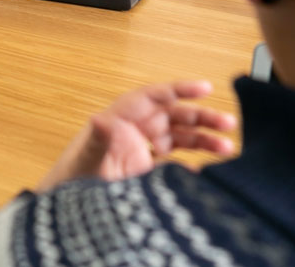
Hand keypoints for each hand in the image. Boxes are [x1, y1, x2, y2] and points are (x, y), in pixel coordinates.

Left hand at [36, 80, 236, 190]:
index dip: (180, 89)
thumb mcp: (86, 157)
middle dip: (201, 118)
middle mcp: (133, 131)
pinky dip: (191, 166)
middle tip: (228, 123)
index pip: (154, 96)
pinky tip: (207, 173)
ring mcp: (140, 151)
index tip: (205, 88)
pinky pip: (173, 163)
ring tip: (228, 149)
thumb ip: (98, 140)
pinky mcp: (144, 171)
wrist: (66, 206)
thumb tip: (101, 119)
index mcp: (120, 119)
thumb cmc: (72, 177)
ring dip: (203, 141)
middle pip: (173, 116)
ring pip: (178, 138)